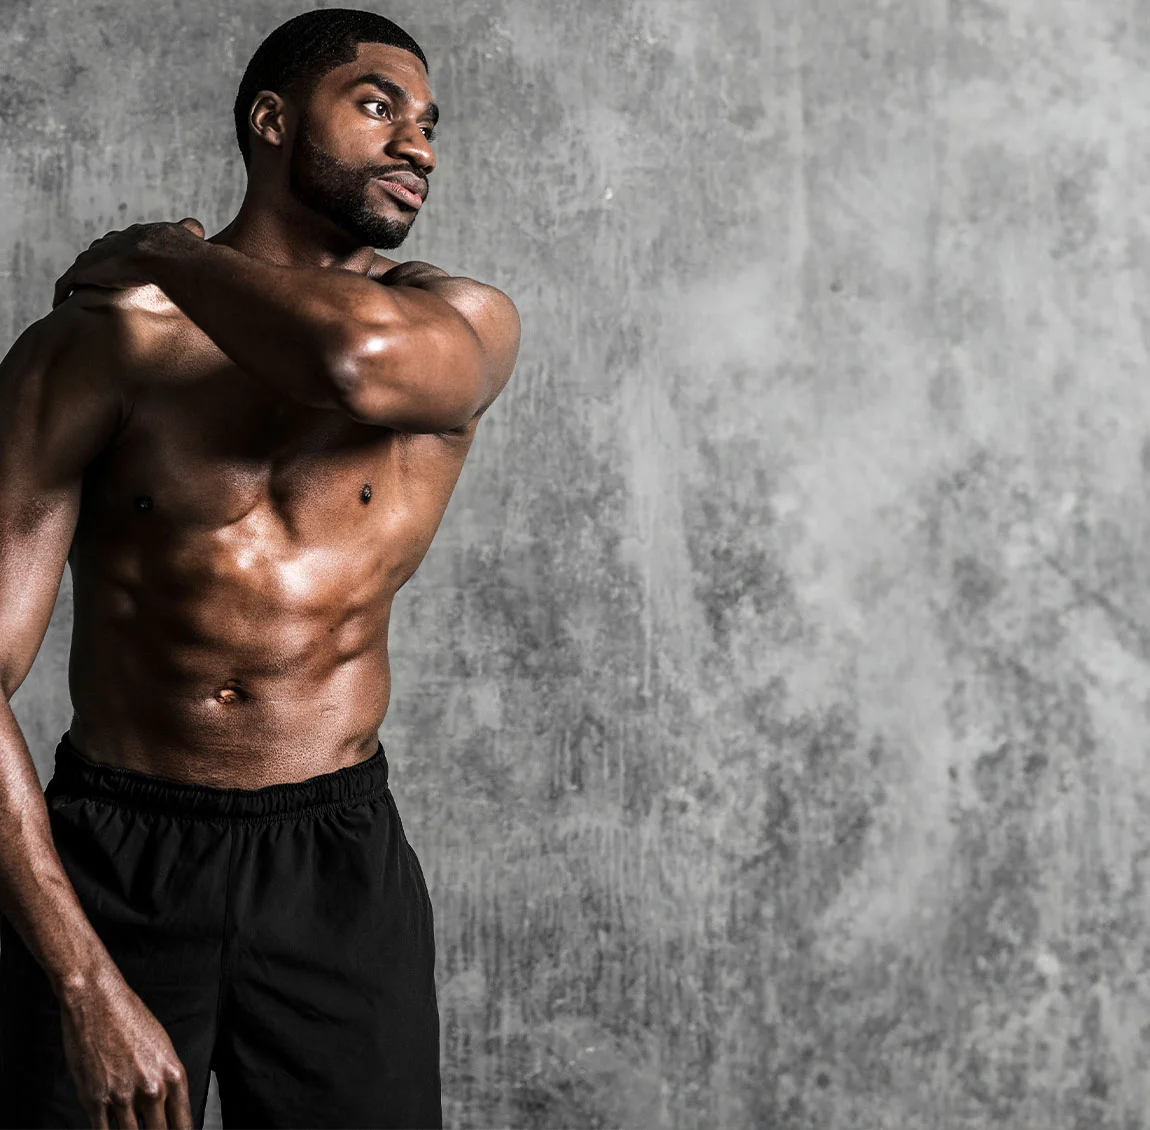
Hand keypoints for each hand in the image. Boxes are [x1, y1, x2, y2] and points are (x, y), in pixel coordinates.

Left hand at [52, 218, 204, 308]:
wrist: (164, 254)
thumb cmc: (180, 250)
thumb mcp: (189, 234)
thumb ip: (191, 231)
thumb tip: (202, 229)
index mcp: (134, 236)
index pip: (122, 243)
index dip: (120, 256)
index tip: (120, 270)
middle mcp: (111, 242)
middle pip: (98, 253)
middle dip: (97, 266)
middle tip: (97, 284)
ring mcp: (96, 257)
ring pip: (81, 268)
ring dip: (79, 280)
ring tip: (77, 296)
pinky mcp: (84, 272)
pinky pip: (66, 283)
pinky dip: (62, 292)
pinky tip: (60, 305)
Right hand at [59, 965, 192, 1128]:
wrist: (98, 1001)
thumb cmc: (131, 1019)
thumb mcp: (162, 1046)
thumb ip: (166, 1079)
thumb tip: (166, 1107)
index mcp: (173, 1074)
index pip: (184, 1122)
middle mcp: (152, 1089)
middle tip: (153, 1129)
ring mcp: (122, 1097)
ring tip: (133, 1126)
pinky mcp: (95, 1100)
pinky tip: (111, 1127)